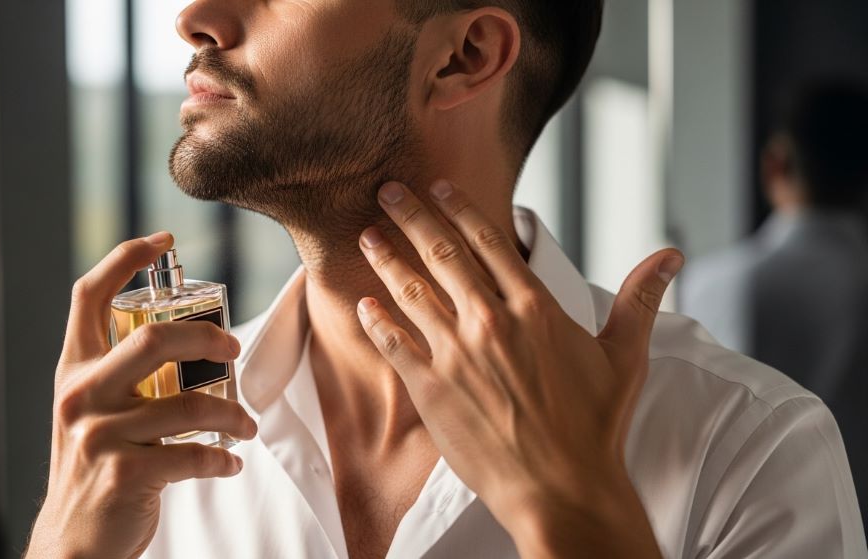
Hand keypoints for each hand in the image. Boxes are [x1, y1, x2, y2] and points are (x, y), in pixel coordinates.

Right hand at [26, 233, 258, 558]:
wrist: (72, 541)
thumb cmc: (94, 468)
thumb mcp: (91, 411)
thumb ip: (119, 375)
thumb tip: (184, 339)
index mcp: (74, 371)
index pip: (88, 296)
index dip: (124, 258)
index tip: (162, 239)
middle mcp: (81, 396)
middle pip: (152, 339)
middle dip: (205, 336)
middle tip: (233, 347)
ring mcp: (100, 436)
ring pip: (187, 405)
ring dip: (231, 415)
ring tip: (245, 426)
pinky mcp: (125, 475)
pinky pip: (192, 455)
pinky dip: (221, 459)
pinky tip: (228, 463)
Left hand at [356, 180, 680, 557]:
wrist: (562, 488)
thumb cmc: (595, 425)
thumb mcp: (625, 355)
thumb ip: (640, 299)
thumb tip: (670, 256)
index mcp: (534, 307)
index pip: (489, 242)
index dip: (460, 210)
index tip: (439, 188)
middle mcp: (490, 321)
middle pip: (442, 254)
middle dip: (410, 216)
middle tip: (386, 191)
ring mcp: (456, 353)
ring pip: (411, 291)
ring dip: (386, 258)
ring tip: (367, 235)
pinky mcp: (431, 387)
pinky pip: (394, 343)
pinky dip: (375, 320)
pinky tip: (362, 304)